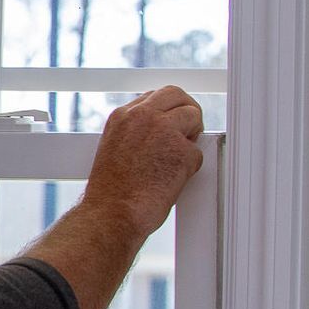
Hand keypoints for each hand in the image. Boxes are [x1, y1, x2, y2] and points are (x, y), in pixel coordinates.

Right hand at [78, 85, 204, 237]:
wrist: (111, 213)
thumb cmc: (110, 192)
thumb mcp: (113, 149)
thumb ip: (135, 132)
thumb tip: (159, 129)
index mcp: (122, 116)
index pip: (155, 96)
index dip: (167, 110)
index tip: (172, 122)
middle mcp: (143, 117)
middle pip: (177, 95)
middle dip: (187, 109)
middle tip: (190, 128)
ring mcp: (165, 131)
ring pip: (193, 117)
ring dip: (191, 136)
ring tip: (178, 158)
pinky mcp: (183, 151)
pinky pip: (197, 152)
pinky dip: (189, 167)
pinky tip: (171, 180)